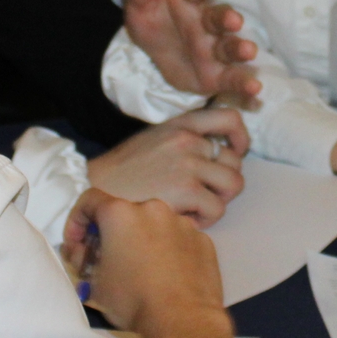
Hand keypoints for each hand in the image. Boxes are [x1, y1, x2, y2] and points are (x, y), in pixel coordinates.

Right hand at [62, 188, 225, 332]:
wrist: (183, 321)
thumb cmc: (133, 300)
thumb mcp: (94, 283)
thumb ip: (83, 260)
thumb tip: (82, 253)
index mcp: (120, 214)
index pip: (89, 201)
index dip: (77, 221)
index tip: (77, 244)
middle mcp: (153, 209)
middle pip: (124, 214)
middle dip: (111, 235)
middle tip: (108, 261)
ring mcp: (182, 223)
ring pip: (154, 226)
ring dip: (142, 242)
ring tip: (141, 271)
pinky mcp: (202, 240)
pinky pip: (178, 239)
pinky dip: (168, 252)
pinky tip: (167, 276)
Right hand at [85, 107, 247, 225]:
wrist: (95, 189)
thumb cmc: (124, 171)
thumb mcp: (155, 139)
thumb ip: (184, 139)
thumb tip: (216, 151)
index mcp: (182, 124)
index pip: (230, 118)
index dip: (241, 138)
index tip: (235, 153)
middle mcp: (188, 139)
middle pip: (235, 161)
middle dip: (224, 181)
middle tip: (204, 194)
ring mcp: (188, 163)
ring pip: (233, 184)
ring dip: (218, 200)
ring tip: (196, 208)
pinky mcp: (186, 190)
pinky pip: (217, 208)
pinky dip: (205, 219)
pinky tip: (184, 218)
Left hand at [119, 0, 259, 103]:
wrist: (155, 53)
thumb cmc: (153, 20)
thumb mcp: (140, 6)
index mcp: (189, 0)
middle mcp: (207, 22)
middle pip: (219, 18)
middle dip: (227, 19)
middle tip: (234, 21)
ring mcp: (215, 48)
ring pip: (230, 47)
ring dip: (240, 48)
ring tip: (248, 51)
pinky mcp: (219, 74)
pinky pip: (233, 78)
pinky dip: (245, 83)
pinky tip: (255, 88)